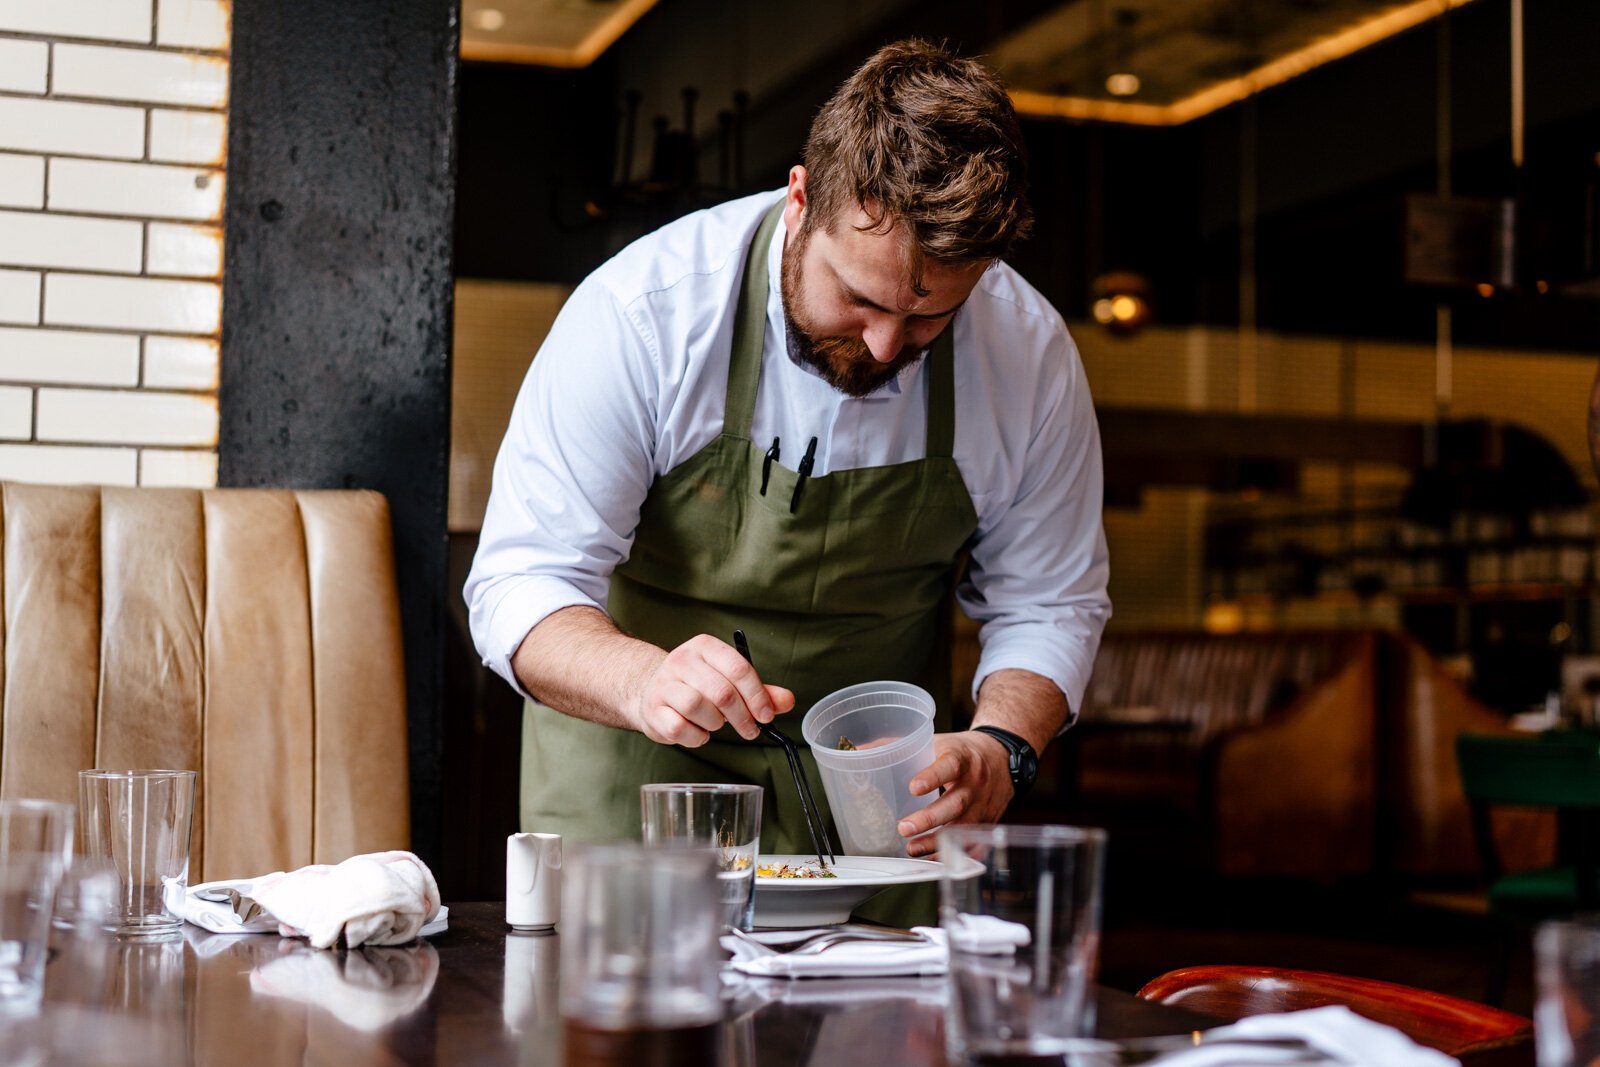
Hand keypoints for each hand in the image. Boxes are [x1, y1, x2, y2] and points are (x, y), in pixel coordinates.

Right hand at [631, 634, 794, 746]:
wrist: (651, 692)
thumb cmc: (698, 686)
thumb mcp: (730, 681)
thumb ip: (760, 691)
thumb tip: (787, 701)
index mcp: (705, 647)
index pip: (739, 669)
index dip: (757, 696)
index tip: (766, 716)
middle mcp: (682, 660)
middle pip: (721, 691)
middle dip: (742, 716)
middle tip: (750, 729)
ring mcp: (663, 684)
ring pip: (697, 706)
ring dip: (715, 723)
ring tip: (717, 724)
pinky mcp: (652, 709)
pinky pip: (679, 727)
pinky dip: (695, 736)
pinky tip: (699, 733)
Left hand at [895, 731, 1013, 856]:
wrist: (1001, 757)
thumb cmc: (961, 751)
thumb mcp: (935, 741)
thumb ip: (899, 747)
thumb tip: (859, 751)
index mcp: (961, 757)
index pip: (949, 765)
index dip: (933, 776)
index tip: (913, 788)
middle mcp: (975, 782)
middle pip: (956, 803)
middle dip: (929, 818)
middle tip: (904, 828)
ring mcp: (983, 804)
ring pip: (964, 827)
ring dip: (937, 842)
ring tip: (912, 848)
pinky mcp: (988, 821)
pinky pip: (974, 842)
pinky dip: (956, 854)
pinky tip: (936, 860)